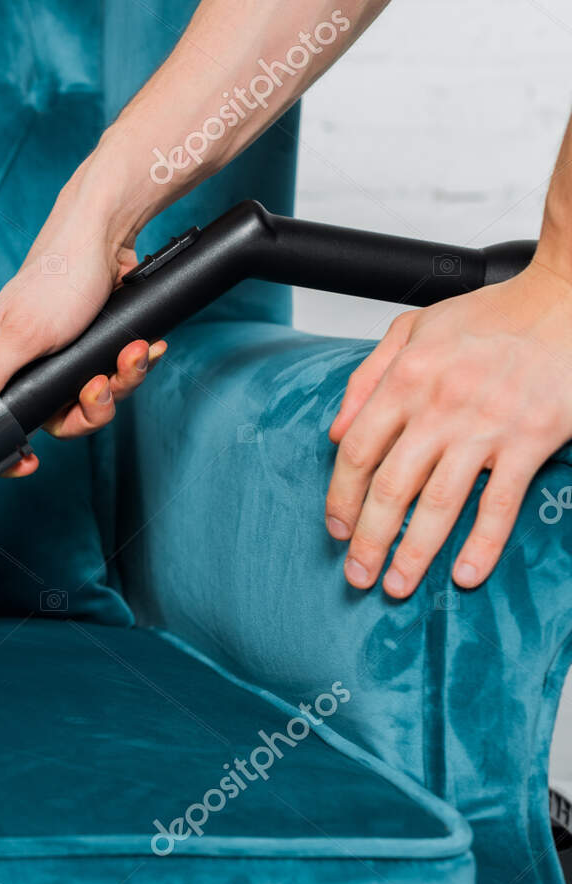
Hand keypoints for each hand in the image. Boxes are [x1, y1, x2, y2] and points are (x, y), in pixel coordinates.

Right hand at [0, 219, 166, 476]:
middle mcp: (27, 367)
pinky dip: (133, 363)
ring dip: (121, 380)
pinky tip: (143, 345)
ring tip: (132, 352)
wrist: (105, 233)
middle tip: (101, 382)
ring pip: (93, 397)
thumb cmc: (58, 278)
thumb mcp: (20, 336)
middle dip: (92, 407)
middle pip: (60, 418)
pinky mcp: (93, 346)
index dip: (15, 450)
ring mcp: (63, 358)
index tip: (31, 464)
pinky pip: (115, 374)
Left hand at [326, 260, 571, 596]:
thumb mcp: (414, 329)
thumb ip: (367, 378)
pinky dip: (481, 544)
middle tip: (356, 575)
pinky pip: (500, 503)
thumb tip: (334, 431)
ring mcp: (484, 427)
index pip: (355, 453)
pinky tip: (465, 574)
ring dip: (413, 553)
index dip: (340, 498)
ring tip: (397, 585)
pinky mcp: (530, 440)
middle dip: (368, 540)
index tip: (336, 529)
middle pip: (388, 489)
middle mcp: (437, 407)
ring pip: (437, 504)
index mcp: (405, 380)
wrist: (568, 297)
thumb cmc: (494, 315)